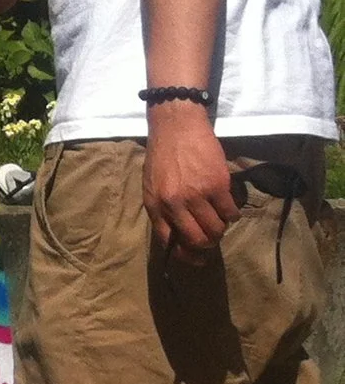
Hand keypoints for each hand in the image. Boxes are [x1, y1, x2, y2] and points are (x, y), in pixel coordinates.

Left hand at [145, 101, 237, 258]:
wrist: (177, 128)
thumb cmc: (163, 156)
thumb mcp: (151, 186)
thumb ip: (161, 209)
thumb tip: (175, 234)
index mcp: (155, 205)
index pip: (168, 241)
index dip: (184, 253)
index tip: (194, 256)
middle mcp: (174, 204)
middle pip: (196, 240)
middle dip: (207, 245)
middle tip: (213, 239)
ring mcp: (196, 195)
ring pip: (216, 229)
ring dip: (221, 229)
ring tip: (220, 221)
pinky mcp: (217, 186)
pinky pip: (230, 213)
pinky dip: (232, 215)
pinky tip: (229, 208)